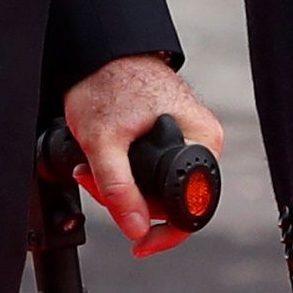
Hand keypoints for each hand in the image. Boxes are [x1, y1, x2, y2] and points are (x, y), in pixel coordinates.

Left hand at [60, 54, 225, 256]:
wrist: (99, 49)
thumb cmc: (107, 81)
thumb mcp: (104, 142)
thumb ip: (119, 190)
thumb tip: (136, 230)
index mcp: (202, 140)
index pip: (193, 207)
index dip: (165, 231)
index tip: (139, 244)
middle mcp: (201, 139)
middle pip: (171, 200)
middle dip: (130, 202)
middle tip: (96, 187)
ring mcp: (185, 136)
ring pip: (156, 187)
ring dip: (121, 187)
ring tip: (90, 168)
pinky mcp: (167, 134)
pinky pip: (150, 169)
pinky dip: (124, 172)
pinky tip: (102, 161)